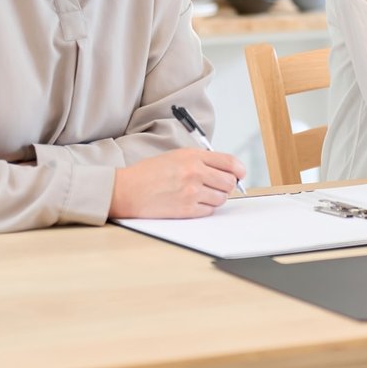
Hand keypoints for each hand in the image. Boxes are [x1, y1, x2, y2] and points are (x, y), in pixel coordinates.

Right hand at [110, 147, 246, 218]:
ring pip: (221, 198)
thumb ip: (201, 161)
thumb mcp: (177, 156)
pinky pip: (209, 211)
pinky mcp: (186, 210)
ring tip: (200, 194)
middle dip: (227, 185)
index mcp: (193, 156)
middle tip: (218, 186)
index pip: (230, 162)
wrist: (127, 190)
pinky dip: (205, 208)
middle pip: (229, 182)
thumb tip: (225, 170)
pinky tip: (192, 203)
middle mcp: (195, 173)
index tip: (239, 174)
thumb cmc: (149, 173)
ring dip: (215, 198)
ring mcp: (191, 192)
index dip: (239, 170)